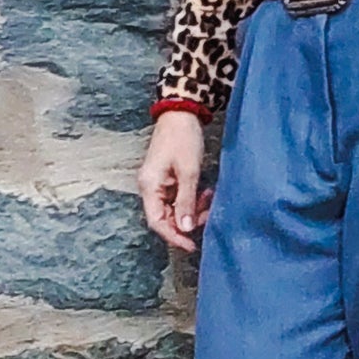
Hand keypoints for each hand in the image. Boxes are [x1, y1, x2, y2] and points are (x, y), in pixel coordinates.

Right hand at [138, 112, 213, 252]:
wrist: (181, 113)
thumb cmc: (183, 138)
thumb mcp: (188, 172)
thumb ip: (187, 201)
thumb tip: (185, 228)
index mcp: (149, 186)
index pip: (157, 222)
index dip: (174, 236)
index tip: (192, 245)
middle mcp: (150, 187)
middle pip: (166, 217)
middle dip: (187, 220)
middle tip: (208, 214)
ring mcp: (158, 183)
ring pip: (174, 208)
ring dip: (192, 209)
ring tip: (208, 197)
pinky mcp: (168, 178)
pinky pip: (178, 197)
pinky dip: (192, 199)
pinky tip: (205, 191)